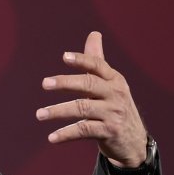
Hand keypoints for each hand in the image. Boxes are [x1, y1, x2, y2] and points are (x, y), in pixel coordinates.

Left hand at [35, 31, 147, 166]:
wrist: (133, 140)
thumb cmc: (115, 106)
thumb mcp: (110, 84)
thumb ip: (97, 61)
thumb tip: (94, 33)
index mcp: (114, 80)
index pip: (98, 65)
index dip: (82, 60)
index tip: (64, 56)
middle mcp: (116, 94)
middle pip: (88, 84)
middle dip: (65, 83)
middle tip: (44, 83)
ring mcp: (113, 113)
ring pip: (82, 108)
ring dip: (58, 111)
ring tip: (39, 114)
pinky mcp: (109, 132)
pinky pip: (83, 131)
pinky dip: (66, 134)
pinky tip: (52, 138)